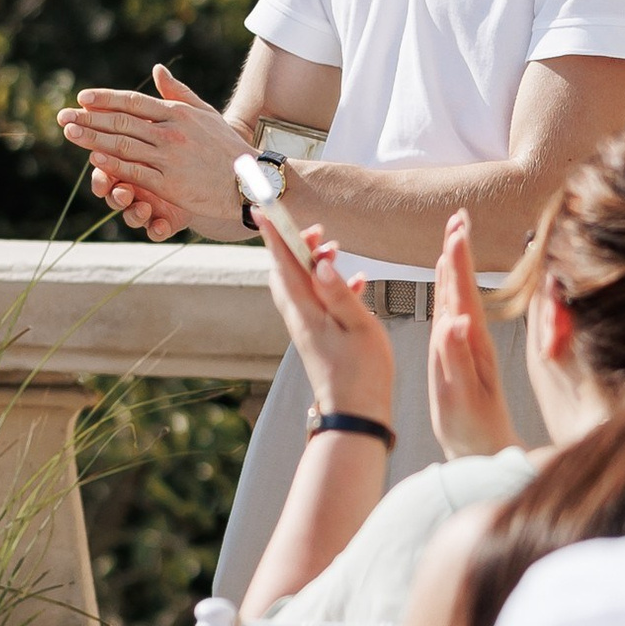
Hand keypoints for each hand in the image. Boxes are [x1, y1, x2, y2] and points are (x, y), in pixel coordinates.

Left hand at [57, 64, 248, 241]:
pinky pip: (136, 170)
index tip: (82, 98)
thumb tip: (157, 69)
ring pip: (123, 145)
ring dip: (92, 138)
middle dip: (89, 118)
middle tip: (63, 116)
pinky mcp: (170, 184)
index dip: (105, 99)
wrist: (249, 180)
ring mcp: (169, 158)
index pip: (133, 101)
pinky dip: (113, 163)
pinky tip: (93, 157)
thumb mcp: (204, 113)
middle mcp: (171, 132)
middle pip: (122, 122)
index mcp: (177, 113)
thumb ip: (178, 92)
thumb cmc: (225, 146)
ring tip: (69, 132)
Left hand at [258, 221, 394, 424]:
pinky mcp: (318, 337)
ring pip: (301, 284)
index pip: (283, 263)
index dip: (274, 234)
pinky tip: (357, 281)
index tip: (263, 210)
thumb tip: (319, 261)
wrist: (355, 415)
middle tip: (317, 229)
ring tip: (334, 249)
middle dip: (295, 244)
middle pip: (286, 271)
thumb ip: (339, 292)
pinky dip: (331, 285)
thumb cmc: (361, 373)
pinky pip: (318, 301)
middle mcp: (299, 316)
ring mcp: (307, 328)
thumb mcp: (358, 327)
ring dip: (312, 263)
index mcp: (305, 310)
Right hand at [427, 209, 515, 458]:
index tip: (456, 230)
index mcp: (472, 344)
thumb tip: (455, 320)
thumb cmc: (471, 428)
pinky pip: (453, 311)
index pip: (463, 294)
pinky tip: (444, 281)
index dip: (458, 262)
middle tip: (457, 216)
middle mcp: (472, 339)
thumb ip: (456, 358)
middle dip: (458, 251)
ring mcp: (468, 345)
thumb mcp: (460, 396)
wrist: (486, 450)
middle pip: (463, 286)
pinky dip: (448, 290)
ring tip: (450, 236)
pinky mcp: (462, 352)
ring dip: (454, 265)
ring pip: (459, 295)